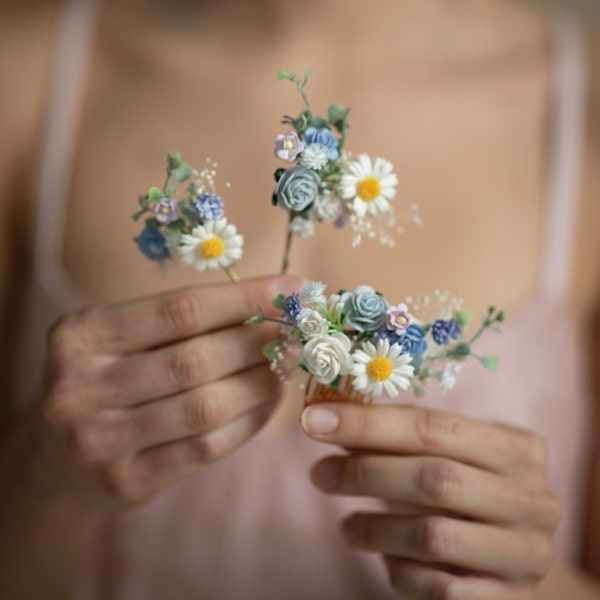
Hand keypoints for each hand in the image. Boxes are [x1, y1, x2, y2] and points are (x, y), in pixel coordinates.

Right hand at [27, 276, 298, 510]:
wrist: (54, 456)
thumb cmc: (105, 380)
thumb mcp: (119, 338)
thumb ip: (180, 323)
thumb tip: (268, 306)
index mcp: (83, 335)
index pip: (181, 309)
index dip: (245, 298)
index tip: (292, 289)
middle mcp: (81, 386)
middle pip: (197, 359)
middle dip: (259, 344)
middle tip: (297, 334)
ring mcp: (99, 440)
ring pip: (207, 407)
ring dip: (260, 385)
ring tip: (285, 369)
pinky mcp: (124, 481)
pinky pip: (206, 448)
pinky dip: (249, 423)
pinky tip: (267, 405)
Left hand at [301, 403, 561, 598]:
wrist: (515, 560)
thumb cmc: (467, 494)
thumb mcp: (441, 457)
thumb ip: (393, 439)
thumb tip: (325, 420)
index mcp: (517, 448)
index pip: (433, 426)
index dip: (367, 423)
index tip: (314, 421)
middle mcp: (532, 499)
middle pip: (434, 478)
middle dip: (364, 473)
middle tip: (319, 474)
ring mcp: (526, 554)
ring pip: (432, 536)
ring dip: (374, 528)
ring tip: (346, 526)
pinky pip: (439, 588)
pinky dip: (400, 572)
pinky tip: (386, 559)